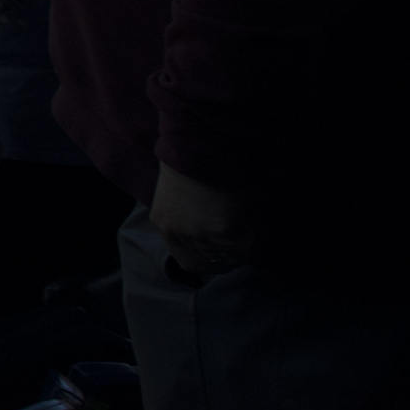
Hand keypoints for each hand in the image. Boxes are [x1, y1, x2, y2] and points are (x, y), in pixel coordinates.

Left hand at [150, 161, 255, 279]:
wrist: (201, 144)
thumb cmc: (194, 161)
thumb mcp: (180, 194)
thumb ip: (189, 217)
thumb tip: (214, 235)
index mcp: (162, 221)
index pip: (185, 259)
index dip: (208, 260)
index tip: (223, 253)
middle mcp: (174, 232)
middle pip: (205, 265)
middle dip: (225, 259)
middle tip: (240, 244)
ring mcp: (194, 234)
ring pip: (225, 258)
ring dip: (238, 246)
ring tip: (242, 224)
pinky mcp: (216, 232)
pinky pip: (240, 247)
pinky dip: (247, 236)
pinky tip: (244, 218)